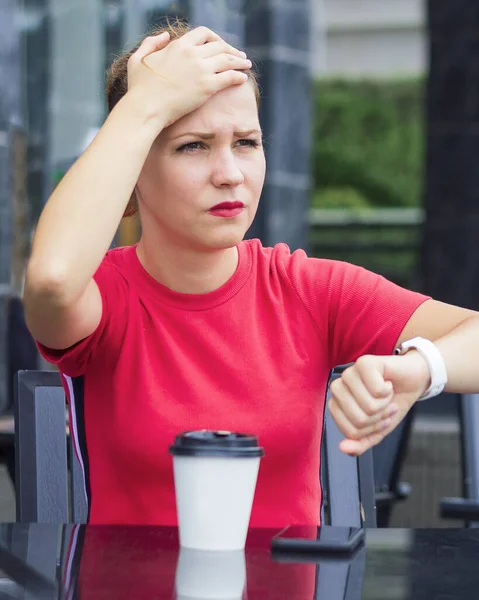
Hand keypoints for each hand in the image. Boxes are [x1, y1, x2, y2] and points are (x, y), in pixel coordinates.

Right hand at [127, 27, 251, 129]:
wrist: (145, 107)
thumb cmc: (139, 88)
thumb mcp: (139, 59)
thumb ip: (151, 44)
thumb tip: (165, 35)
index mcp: (178, 45)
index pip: (203, 34)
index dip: (215, 39)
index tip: (220, 45)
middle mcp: (192, 53)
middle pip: (220, 45)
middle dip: (232, 49)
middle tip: (240, 56)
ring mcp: (201, 69)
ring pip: (228, 59)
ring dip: (240, 61)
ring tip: (247, 64)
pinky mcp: (207, 86)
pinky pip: (230, 77)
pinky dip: (239, 76)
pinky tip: (244, 79)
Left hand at [328, 352, 430, 455]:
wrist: (412, 381)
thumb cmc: (392, 402)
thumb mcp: (377, 430)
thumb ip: (360, 443)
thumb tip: (344, 448)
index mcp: (338, 405)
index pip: (350, 432)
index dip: (372, 430)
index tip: (381, 419)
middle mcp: (339, 387)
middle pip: (358, 420)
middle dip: (380, 418)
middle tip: (386, 406)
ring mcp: (350, 373)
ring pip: (368, 405)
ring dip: (385, 403)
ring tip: (386, 394)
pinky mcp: (364, 362)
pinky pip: (376, 389)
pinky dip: (388, 390)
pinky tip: (388, 383)